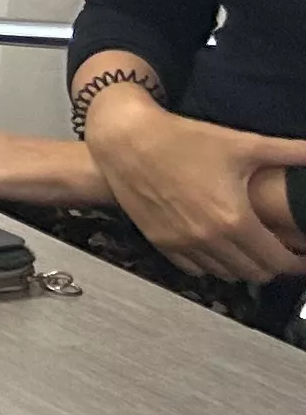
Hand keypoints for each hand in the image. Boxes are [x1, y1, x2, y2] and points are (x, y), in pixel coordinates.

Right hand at [87, 97, 305, 282]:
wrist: (126, 139)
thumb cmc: (184, 139)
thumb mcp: (243, 143)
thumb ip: (290, 152)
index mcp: (235, 220)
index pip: (278, 261)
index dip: (297, 262)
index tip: (303, 256)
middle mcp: (209, 239)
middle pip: (254, 273)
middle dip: (273, 265)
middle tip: (280, 249)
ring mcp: (182, 244)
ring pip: (225, 274)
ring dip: (242, 266)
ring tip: (249, 246)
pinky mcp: (161, 242)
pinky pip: (195, 269)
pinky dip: (211, 264)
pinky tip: (216, 244)